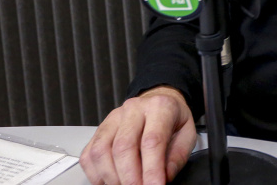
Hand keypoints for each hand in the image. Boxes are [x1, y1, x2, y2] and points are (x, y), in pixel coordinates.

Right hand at [80, 85, 196, 184]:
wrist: (158, 101)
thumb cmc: (173, 119)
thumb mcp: (187, 134)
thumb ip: (177, 157)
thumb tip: (164, 178)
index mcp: (159, 107)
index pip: (152, 141)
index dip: (152, 169)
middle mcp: (133, 110)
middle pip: (123, 147)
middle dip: (130, 177)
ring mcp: (112, 119)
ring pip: (101, 151)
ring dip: (112, 177)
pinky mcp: (98, 130)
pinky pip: (89, 155)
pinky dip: (97, 175)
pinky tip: (111, 181)